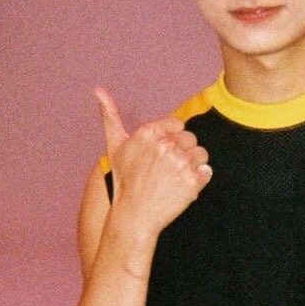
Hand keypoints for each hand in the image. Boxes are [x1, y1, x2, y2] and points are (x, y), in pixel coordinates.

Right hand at [95, 87, 211, 235]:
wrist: (134, 216)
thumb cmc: (124, 181)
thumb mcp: (115, 146)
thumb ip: (110, 116)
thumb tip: (97, 90)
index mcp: (148, 133)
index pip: (178, 124)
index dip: (173, 139)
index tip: (162, 154)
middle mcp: (165, 145)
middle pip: (191, 138)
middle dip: (183, 152)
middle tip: (168, 169)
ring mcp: (180, 163)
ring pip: (201, 154)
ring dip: (193, 166)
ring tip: (175, 178)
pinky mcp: (193, 181)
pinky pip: (207, 171)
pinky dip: (199, 180)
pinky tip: (182, 187)